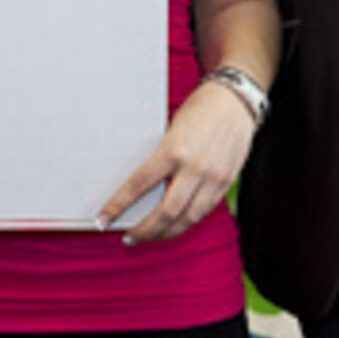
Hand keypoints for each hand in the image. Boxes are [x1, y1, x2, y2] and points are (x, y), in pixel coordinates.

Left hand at [100, 80, 255, 242]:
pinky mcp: (226, 182)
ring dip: (165, 233)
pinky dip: (186, 222)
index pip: (139, 185)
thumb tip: (141, 187)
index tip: (102, 220)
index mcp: (174, 150)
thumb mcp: (172, 129)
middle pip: (166, 213)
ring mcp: (213, 178)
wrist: (236, 99)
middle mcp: (194, 167)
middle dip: (144, 231)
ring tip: (150, 236)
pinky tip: (175, 224)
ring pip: (187, 219)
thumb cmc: (199, 109)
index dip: (118, 206)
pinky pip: (204, 211)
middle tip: (129, 238)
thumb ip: (161, 158)